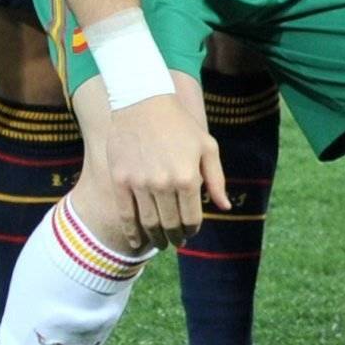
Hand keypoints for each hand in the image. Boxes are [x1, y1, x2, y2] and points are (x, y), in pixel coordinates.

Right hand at [102, 90, 226, 248]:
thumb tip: (224, 207)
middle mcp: (164, 184)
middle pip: (170, 224)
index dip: (193, 230)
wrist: (142, 102)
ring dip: (156, 238)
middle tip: (176, 242)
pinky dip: (132, 233)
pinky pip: (125, 215)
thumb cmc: (180, 125)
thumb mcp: (207, 147)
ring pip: (149, 223)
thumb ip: (217, 179)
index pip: (192, 218)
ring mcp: (139, 184)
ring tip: (160, 242)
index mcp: (189, 177)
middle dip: (175, 237)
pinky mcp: (119, 181)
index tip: (191, 233)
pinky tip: (137, 241)